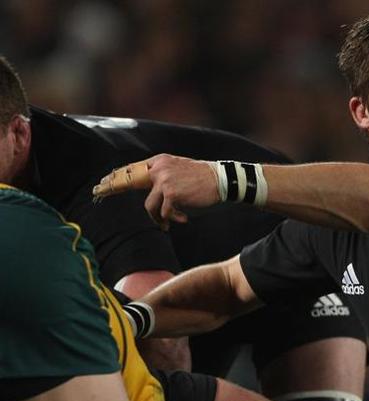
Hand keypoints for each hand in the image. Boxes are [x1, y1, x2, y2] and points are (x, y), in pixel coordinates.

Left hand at [93, 154, 219, 229]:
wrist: (222, 179)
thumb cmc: (203, 178)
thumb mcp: (180, 169)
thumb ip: (164, 175)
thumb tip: (151, 190)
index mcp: (161, 160)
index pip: (132, 168)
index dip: (116, 176)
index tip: (101, 182)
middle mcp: (159, 167)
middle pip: (130, 182)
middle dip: (112, 187)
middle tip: (98, 192)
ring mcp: (164, 180)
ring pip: (149, 205)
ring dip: (158, 217)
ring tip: (167, 223)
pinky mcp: (171, 193)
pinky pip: (165, 212)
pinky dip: (173, 218)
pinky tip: (183, 219)